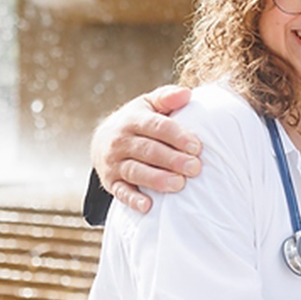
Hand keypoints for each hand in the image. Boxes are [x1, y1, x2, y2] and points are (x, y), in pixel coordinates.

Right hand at [91, 85, 202, 213]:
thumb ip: (167, 98)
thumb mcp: (149, 105)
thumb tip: (187, 93)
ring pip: (135, 171)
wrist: (103, 140)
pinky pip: (120, 192)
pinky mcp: (110, 182)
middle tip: (195, 168)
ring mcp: (113, 162)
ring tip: (179, 184)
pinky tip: (147, 206)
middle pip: (148, 150)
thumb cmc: (138, 121)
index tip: (196, 147)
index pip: (157, 127)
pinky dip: (132, 199)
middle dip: (172, 159)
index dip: (177, 136)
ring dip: (157, 179)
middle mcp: (120, 141)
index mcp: (132, 119)